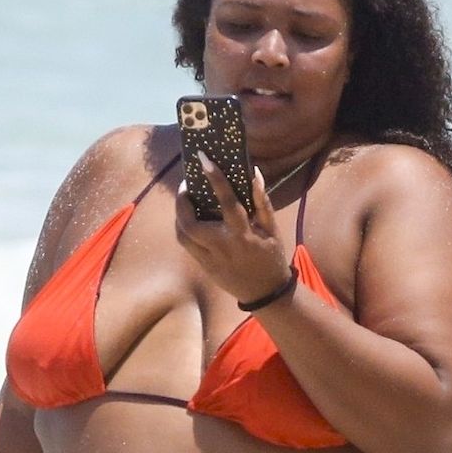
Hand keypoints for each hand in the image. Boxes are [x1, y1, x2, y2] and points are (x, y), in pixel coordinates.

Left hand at [173, 152, 293, 305]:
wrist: (265, 293)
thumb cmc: (271, 256)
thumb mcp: (272, 229)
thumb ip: (262, 201)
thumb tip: (254, 173)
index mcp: (243, 234)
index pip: (227, 201)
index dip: (215, 178)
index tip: (203, 159)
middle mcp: (223, 246)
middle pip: (190, 223)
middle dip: (182, 202)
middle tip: (186, 186)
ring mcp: (210, 259)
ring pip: (182, 235)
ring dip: (179, 216)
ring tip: (185, 202)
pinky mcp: (204, 267)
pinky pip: (187, 245)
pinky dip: (184, 229)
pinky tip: (189, 219)